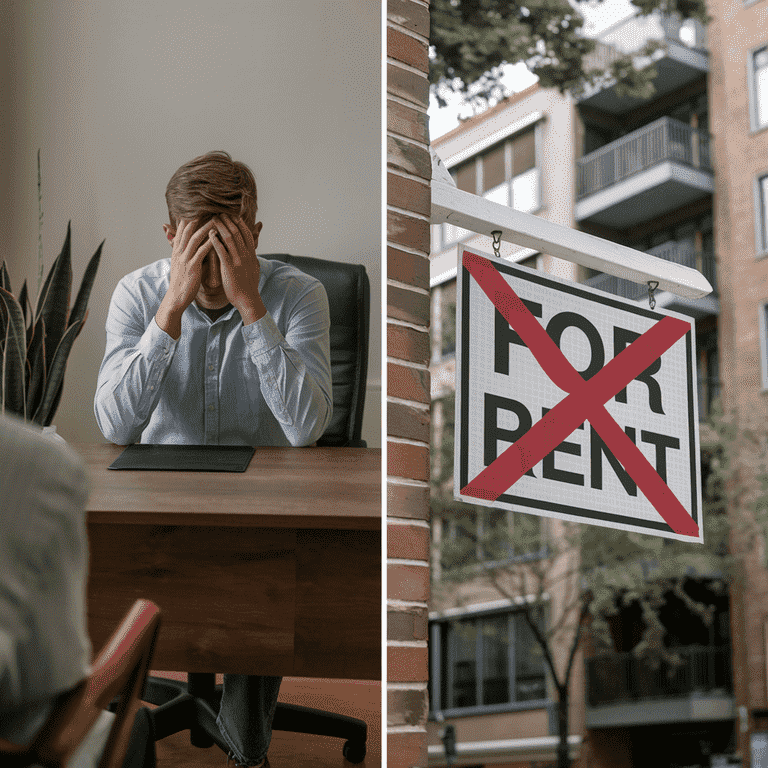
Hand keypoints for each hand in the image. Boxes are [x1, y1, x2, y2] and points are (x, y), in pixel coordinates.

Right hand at [157, 218, 212, 337]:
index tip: (201, 207)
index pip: (183, 228)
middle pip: (188, 228)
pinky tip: (217, 238)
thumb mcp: (180, 263)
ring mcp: (185, 258)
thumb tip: (187, 242)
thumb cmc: (182, 281)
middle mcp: (179, 251)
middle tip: (210, 207)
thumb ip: (183, 251)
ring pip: (195, 238)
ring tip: (217, 218)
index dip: (191, 216)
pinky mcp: (192, 267)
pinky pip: (201, 252)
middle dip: (199, 217)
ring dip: (206, 227)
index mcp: (177, 249)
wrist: (176, 297)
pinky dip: (209, 244)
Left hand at [208, 214, 265, 323]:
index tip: (231, 215)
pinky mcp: (229, 267)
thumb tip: (251, 251)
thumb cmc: (248, 286)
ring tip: (212, 219)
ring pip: (229, 237)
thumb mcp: (254, 268)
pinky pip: (221, 250)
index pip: (246, 233)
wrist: (248, 300)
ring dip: (220, 226)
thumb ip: (251, 257)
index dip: (238, 222)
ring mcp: (238, 260)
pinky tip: (209, 234)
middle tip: (218, 212)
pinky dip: (215, 240)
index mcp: (251, 254)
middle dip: (227, 220)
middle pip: (237, 231)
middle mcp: (246, 255)